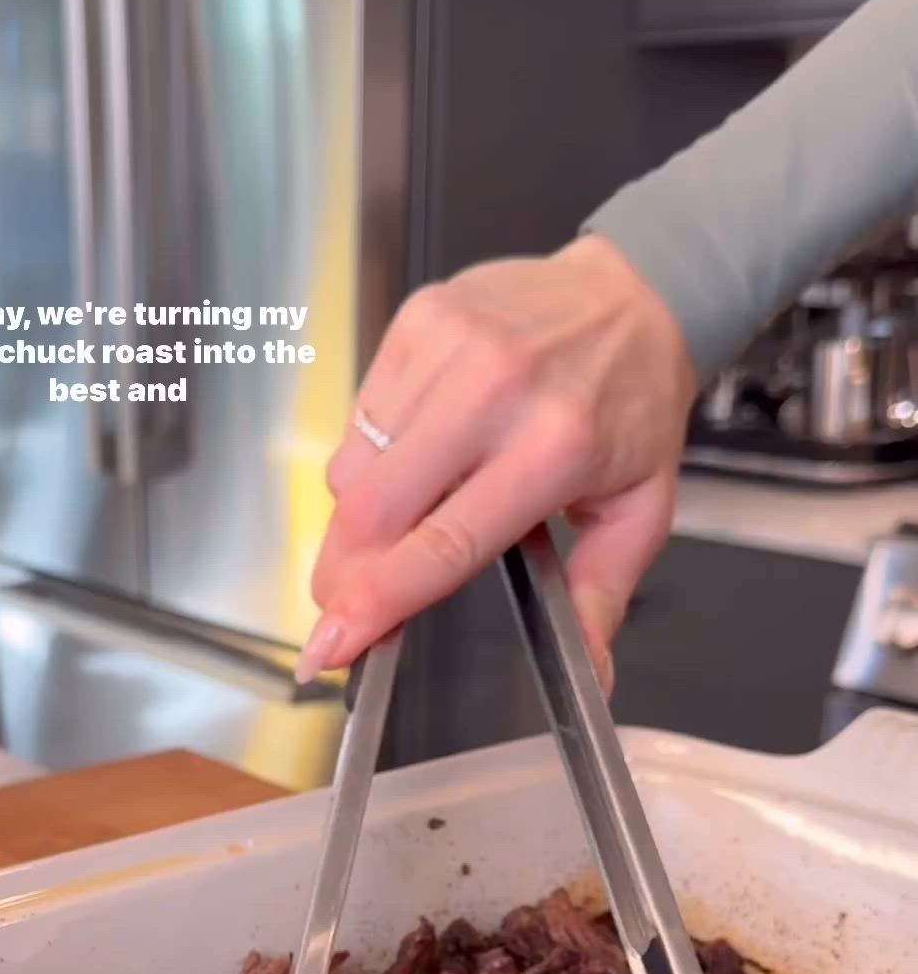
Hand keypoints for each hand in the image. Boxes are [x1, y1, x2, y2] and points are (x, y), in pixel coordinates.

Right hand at [299, 234, 696, 688]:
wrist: (633, 297)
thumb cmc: (631, 405)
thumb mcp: (639, 512)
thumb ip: (601, 598)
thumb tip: (590, 676)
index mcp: (554, 450)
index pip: (442, 543)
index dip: (377, 600)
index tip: (334, 642)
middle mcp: (496, 392)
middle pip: (375, 510)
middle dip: (343, 573)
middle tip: (343, 605)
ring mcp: (450, 347)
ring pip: (355, 468)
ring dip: (362, 515)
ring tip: (410, 512)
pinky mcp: (419, 321)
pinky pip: (360, 417)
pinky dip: (373, 454)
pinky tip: (417, 453)